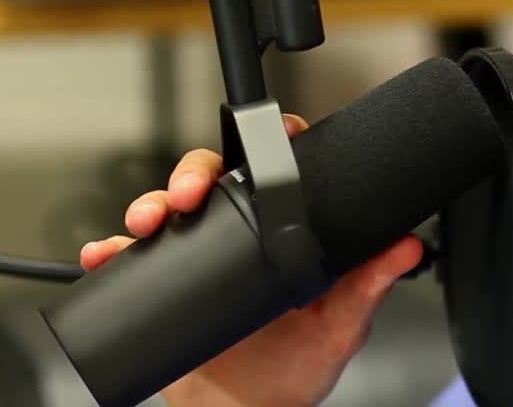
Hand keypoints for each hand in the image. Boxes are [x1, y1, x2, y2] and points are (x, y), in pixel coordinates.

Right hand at [79, 114, 423, 406]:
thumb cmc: (296, 370)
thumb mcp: (339, 325)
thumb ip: (369, 285)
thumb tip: (406, 247)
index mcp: (279, 232)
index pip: (275, 170)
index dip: (271, 144)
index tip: (272, 143)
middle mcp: (234, 236)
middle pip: (209, 178)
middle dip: (192, 173)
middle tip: (189, 194)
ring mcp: (193, 257)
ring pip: (165, 208)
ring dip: (149, 204)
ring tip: (148, 222)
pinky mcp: (156, 284)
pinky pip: (127, 259)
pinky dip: (110, 250)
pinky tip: (107, 252)